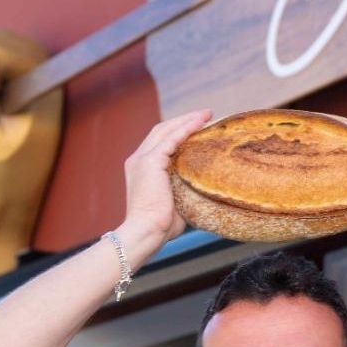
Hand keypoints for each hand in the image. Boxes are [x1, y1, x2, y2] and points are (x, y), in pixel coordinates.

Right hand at [114, 109, 212, 255]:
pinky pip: (172, 139)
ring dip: (187, 120)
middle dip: (184, 120)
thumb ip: (184, 188)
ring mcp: (142, 159)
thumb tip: (207, 187)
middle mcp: (138, 160)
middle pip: (162, 130)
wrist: (147, 232)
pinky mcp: (150, 161)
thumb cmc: (162, 226)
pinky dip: (186, 128)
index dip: (179, 131)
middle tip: (206, 116)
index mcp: (142, 168)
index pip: (160, 141)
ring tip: (207, 115)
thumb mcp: (175, 200)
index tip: (199, 126)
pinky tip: (201, 123)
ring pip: (167, 130)